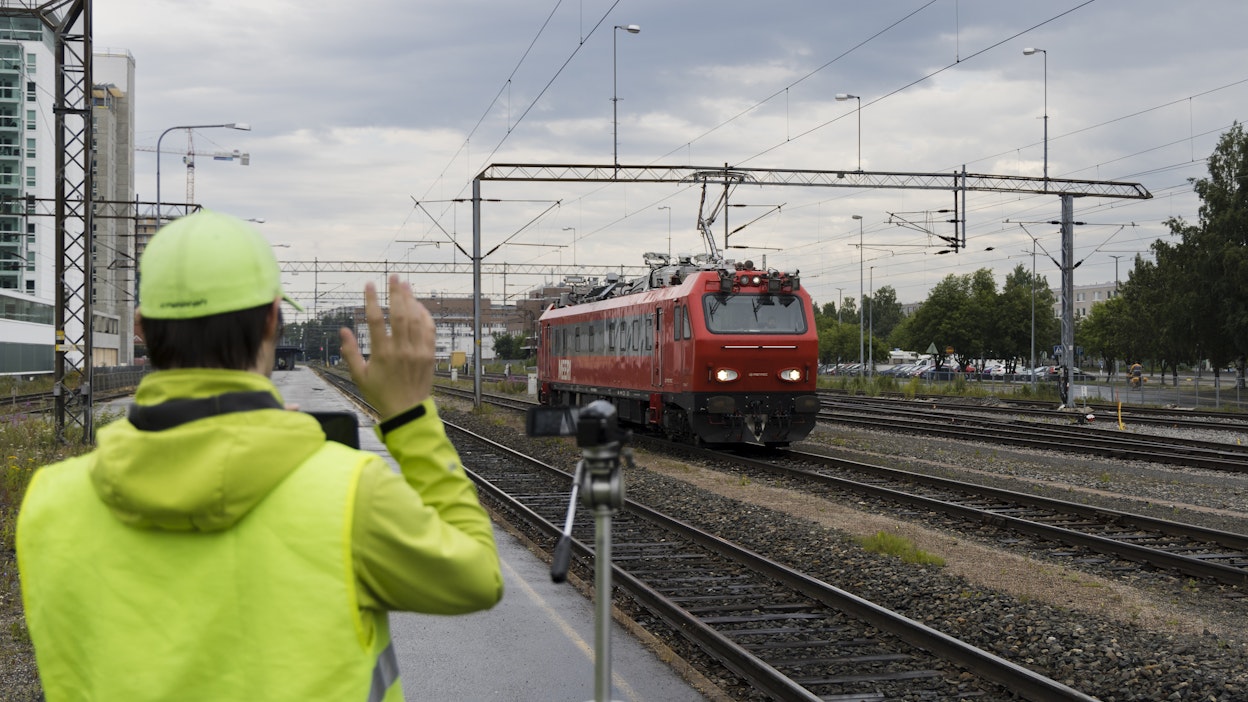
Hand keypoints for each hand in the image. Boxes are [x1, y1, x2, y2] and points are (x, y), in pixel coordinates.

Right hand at [340, 275, 434, 418]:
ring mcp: (418, 351)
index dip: (372, 300)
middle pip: (399, 314)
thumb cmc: (381, 394)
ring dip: (411, 299)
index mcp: (382, 354)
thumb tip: (343, 331)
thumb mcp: (359, 376)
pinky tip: (419, 305)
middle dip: (396, 292)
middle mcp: (401, 350)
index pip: (376, 320)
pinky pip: (429, 329)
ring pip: (416, 319)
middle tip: (393, 276)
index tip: (369, 284)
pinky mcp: (430, 354)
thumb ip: (350, 352)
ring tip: (406, 285)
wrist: (407, 410)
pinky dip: (425, 315)